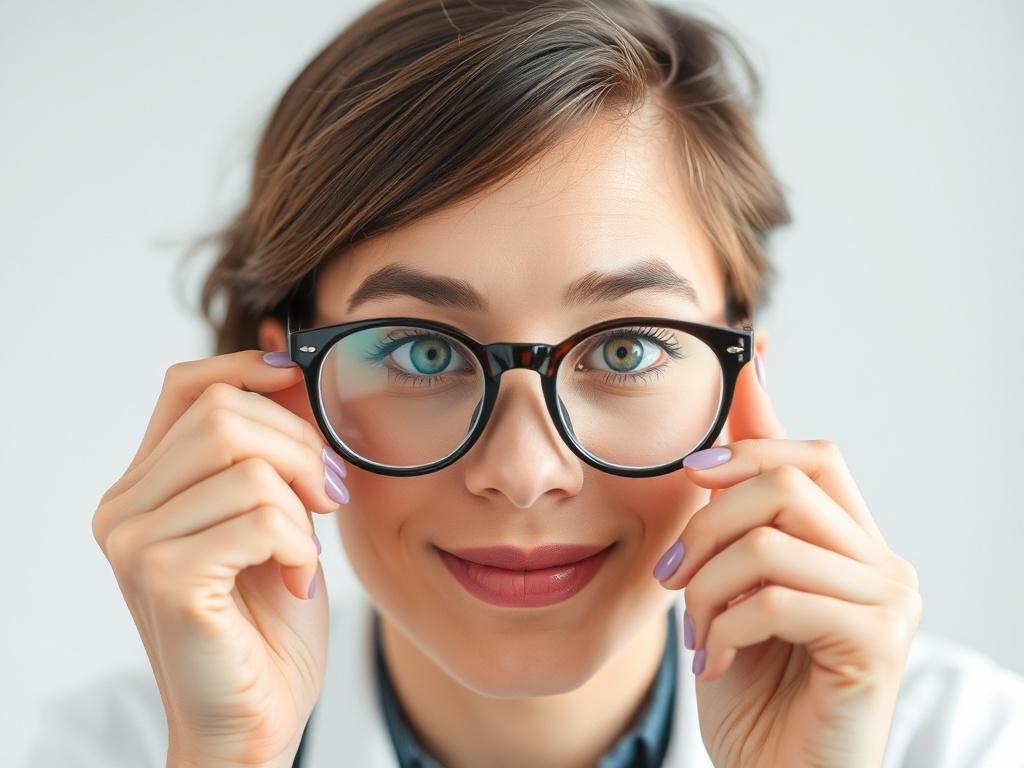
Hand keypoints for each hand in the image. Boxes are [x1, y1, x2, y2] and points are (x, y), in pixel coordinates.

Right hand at [91, 350, 349, 767]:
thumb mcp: (280, 516)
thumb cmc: (268, 622)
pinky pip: (260, 515)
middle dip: (301, 447)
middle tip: (328, 498)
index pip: (186, 385)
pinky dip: (300, 545)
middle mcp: (124, 509)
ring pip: (248, 464)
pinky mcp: (166, 579)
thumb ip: (275, 447)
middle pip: (225, 414)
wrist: (257, 719)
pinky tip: (296, 581)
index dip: (249, 369)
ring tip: (303, 553)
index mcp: (146, 487)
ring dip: (301, 507)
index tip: (303, 382)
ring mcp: (136, 543)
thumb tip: (290, 356)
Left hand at [655, 351, 921, 767]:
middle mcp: (882, 564)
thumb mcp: (732, 585)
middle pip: (787, 482)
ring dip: (707, 587)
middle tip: (670, 577)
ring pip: (770, 541)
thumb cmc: (752, 688)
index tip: (694, 463)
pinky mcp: (877, 642)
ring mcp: (888, 602)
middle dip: (705, 524)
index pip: (815, 455)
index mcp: (850, 545)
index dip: (753, 437)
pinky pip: (776, 599)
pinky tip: (714, 663)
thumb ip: (742, 507)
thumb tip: (747, 390)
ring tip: (696, 633)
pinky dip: (724, 629)